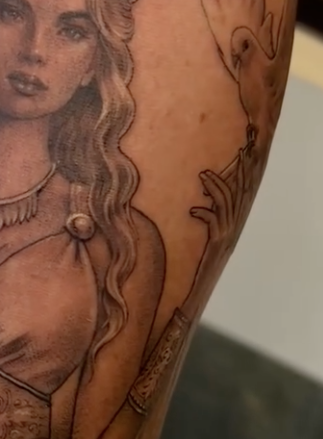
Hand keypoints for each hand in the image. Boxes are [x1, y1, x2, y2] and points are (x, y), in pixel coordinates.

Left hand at [188, 150, 248, 298]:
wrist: (194, 284)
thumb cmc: (196, 256)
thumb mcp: (205, 232)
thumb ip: (208, 216)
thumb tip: (199, 200)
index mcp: (231, 221)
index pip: (241, 192)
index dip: (243, 173)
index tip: (241, 155)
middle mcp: (232, 226)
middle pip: (238, 194)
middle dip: (236, 173)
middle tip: (233, 154)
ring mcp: (225, 234)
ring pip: (226, 205)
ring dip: (215, 188)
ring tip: (203, 175)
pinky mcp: (216, 243)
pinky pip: (214, 223)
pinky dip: (204, 215)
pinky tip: (194, 211)